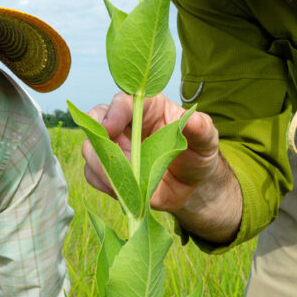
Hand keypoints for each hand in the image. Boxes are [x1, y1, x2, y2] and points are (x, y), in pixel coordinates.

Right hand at [81, 93, 241, 242]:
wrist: (193, 186)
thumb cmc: (198, 153)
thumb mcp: (206, 140)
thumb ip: (201, 129)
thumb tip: (191, 120)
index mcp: (148, 107)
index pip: (124, 101)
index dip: (113, 112)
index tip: (110, 128)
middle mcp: (125, 124)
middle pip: (96, 119)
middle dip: (95, 136)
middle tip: (107, 156)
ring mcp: (115, 147)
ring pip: (90, 149)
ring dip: (99, 165)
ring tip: (119, 182)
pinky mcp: (111, 171)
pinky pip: (93, 174)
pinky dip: (102, 184)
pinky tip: (121, 194)